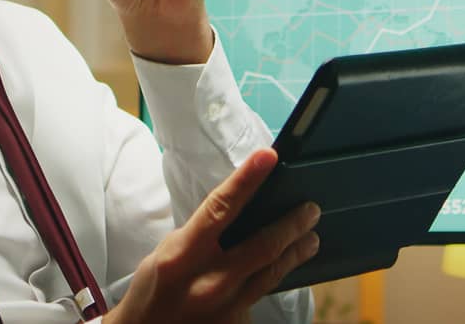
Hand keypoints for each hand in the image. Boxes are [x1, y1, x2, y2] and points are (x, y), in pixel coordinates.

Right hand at [104, 148, 319, 323]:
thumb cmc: (154, 290)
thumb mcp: (168, 253)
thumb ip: (200, 234)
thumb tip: (237, 208)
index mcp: (182, 256)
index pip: (220, 209)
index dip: (246, 180)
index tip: (268, 157)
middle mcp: (206, 282)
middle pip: (263, 246)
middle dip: (293, 223)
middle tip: (310, 209)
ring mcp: (224, 307)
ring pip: (273, 273)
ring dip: (296, 252)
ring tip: (311, 238)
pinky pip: (262, 295)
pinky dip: (274, 278)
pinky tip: (284, 268)